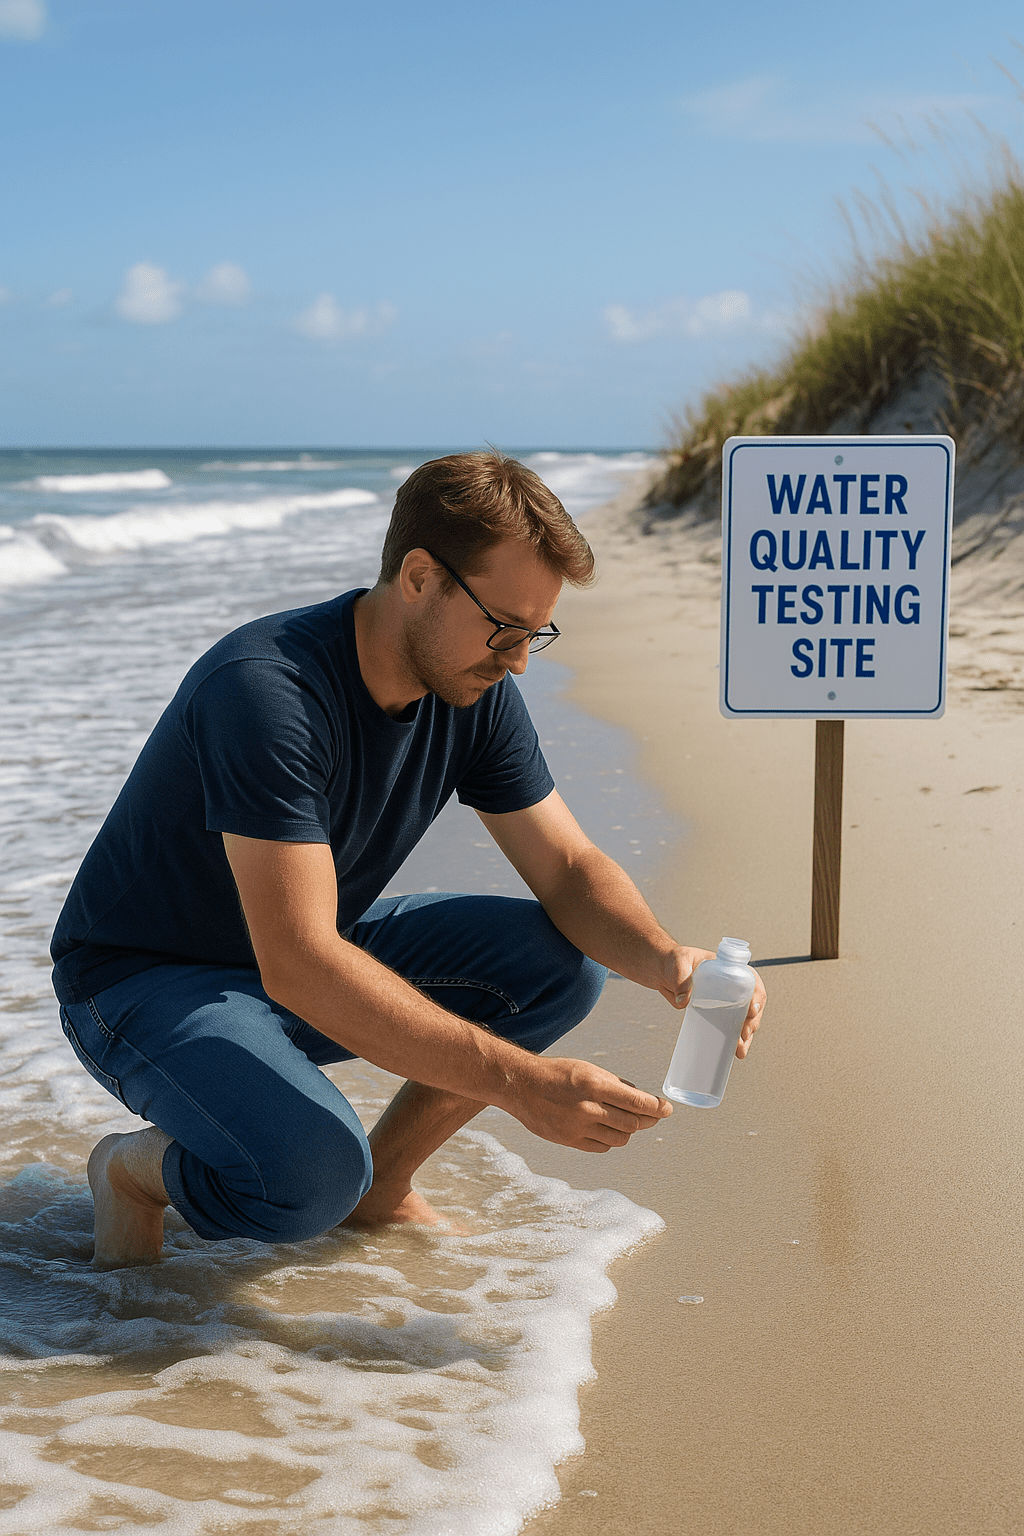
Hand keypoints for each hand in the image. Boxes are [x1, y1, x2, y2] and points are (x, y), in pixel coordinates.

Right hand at [506, 1057, 671, 1152]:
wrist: (521, 1086)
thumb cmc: (556, 1074)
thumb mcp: (588, 1069)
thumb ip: (615, 1085)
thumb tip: (642, 1100)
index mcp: (594, 1084)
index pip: (636, 1102)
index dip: (656, 1108)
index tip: (667, 1109)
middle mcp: (587, 1107)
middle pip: (632, 1123)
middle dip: (647, 1120)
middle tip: (653, 1116)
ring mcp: (577, 1126)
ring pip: (620, 1138)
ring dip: (629, 1130)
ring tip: (626, 1120)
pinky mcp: (569, 1140)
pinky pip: (602, 1147)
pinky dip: (611, 1139)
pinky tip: (608, 1129)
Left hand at [655, 946, 766, 1060]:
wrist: (662, 971)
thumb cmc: (673, 961)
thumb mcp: (678, 963)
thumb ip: (681, 978)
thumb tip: (683, 1001)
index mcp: (727, 969)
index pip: (751, 980)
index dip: (757, 995)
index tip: (752, 1009)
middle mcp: (730, 986)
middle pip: (751, 1003)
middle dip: (752, 1021)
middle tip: (744, 1033)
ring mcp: (724, 1001)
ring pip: (744, 1019)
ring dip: (746, 1036)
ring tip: (740, 1050)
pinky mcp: (714, 1013)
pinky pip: (729, 1027)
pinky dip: (734, 1039)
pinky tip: (735, 1050)